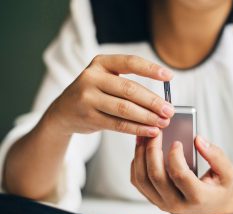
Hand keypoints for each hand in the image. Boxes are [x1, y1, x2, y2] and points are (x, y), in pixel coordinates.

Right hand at [45, 55, 174, 135]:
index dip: (151, 69)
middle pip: (130, 89)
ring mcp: (87, 98)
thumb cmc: (93, 94)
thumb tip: (162, 101)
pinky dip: (137, 129)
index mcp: (101, 63)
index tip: (169, 77)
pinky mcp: (88, 117)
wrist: (63, 112)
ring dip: (147, 117)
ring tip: (163, 122)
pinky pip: (118, 124)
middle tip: (169, 110)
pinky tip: (150, 131)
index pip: (130, 62)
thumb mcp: (105, 80)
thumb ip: (128, 85)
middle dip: (153, 101)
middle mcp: (92, 77)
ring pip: (124, 109)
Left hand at [131, 132, 232, 213]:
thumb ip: (216, 156)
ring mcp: (161, 203)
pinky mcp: (152, 198)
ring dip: (140, 154)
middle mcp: (176, 204)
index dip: (175, 156)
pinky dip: (136, 163)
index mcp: (196, 197)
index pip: (180, 176)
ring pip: (142, 178)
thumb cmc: (217, 187)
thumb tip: (198, 139)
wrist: (210, 205)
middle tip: (156, 132)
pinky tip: (142, 148)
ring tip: (144, 136)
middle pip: (156, 176)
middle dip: (152, 150)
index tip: (176, 142)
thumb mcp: (227, 172)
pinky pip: (137, 181)